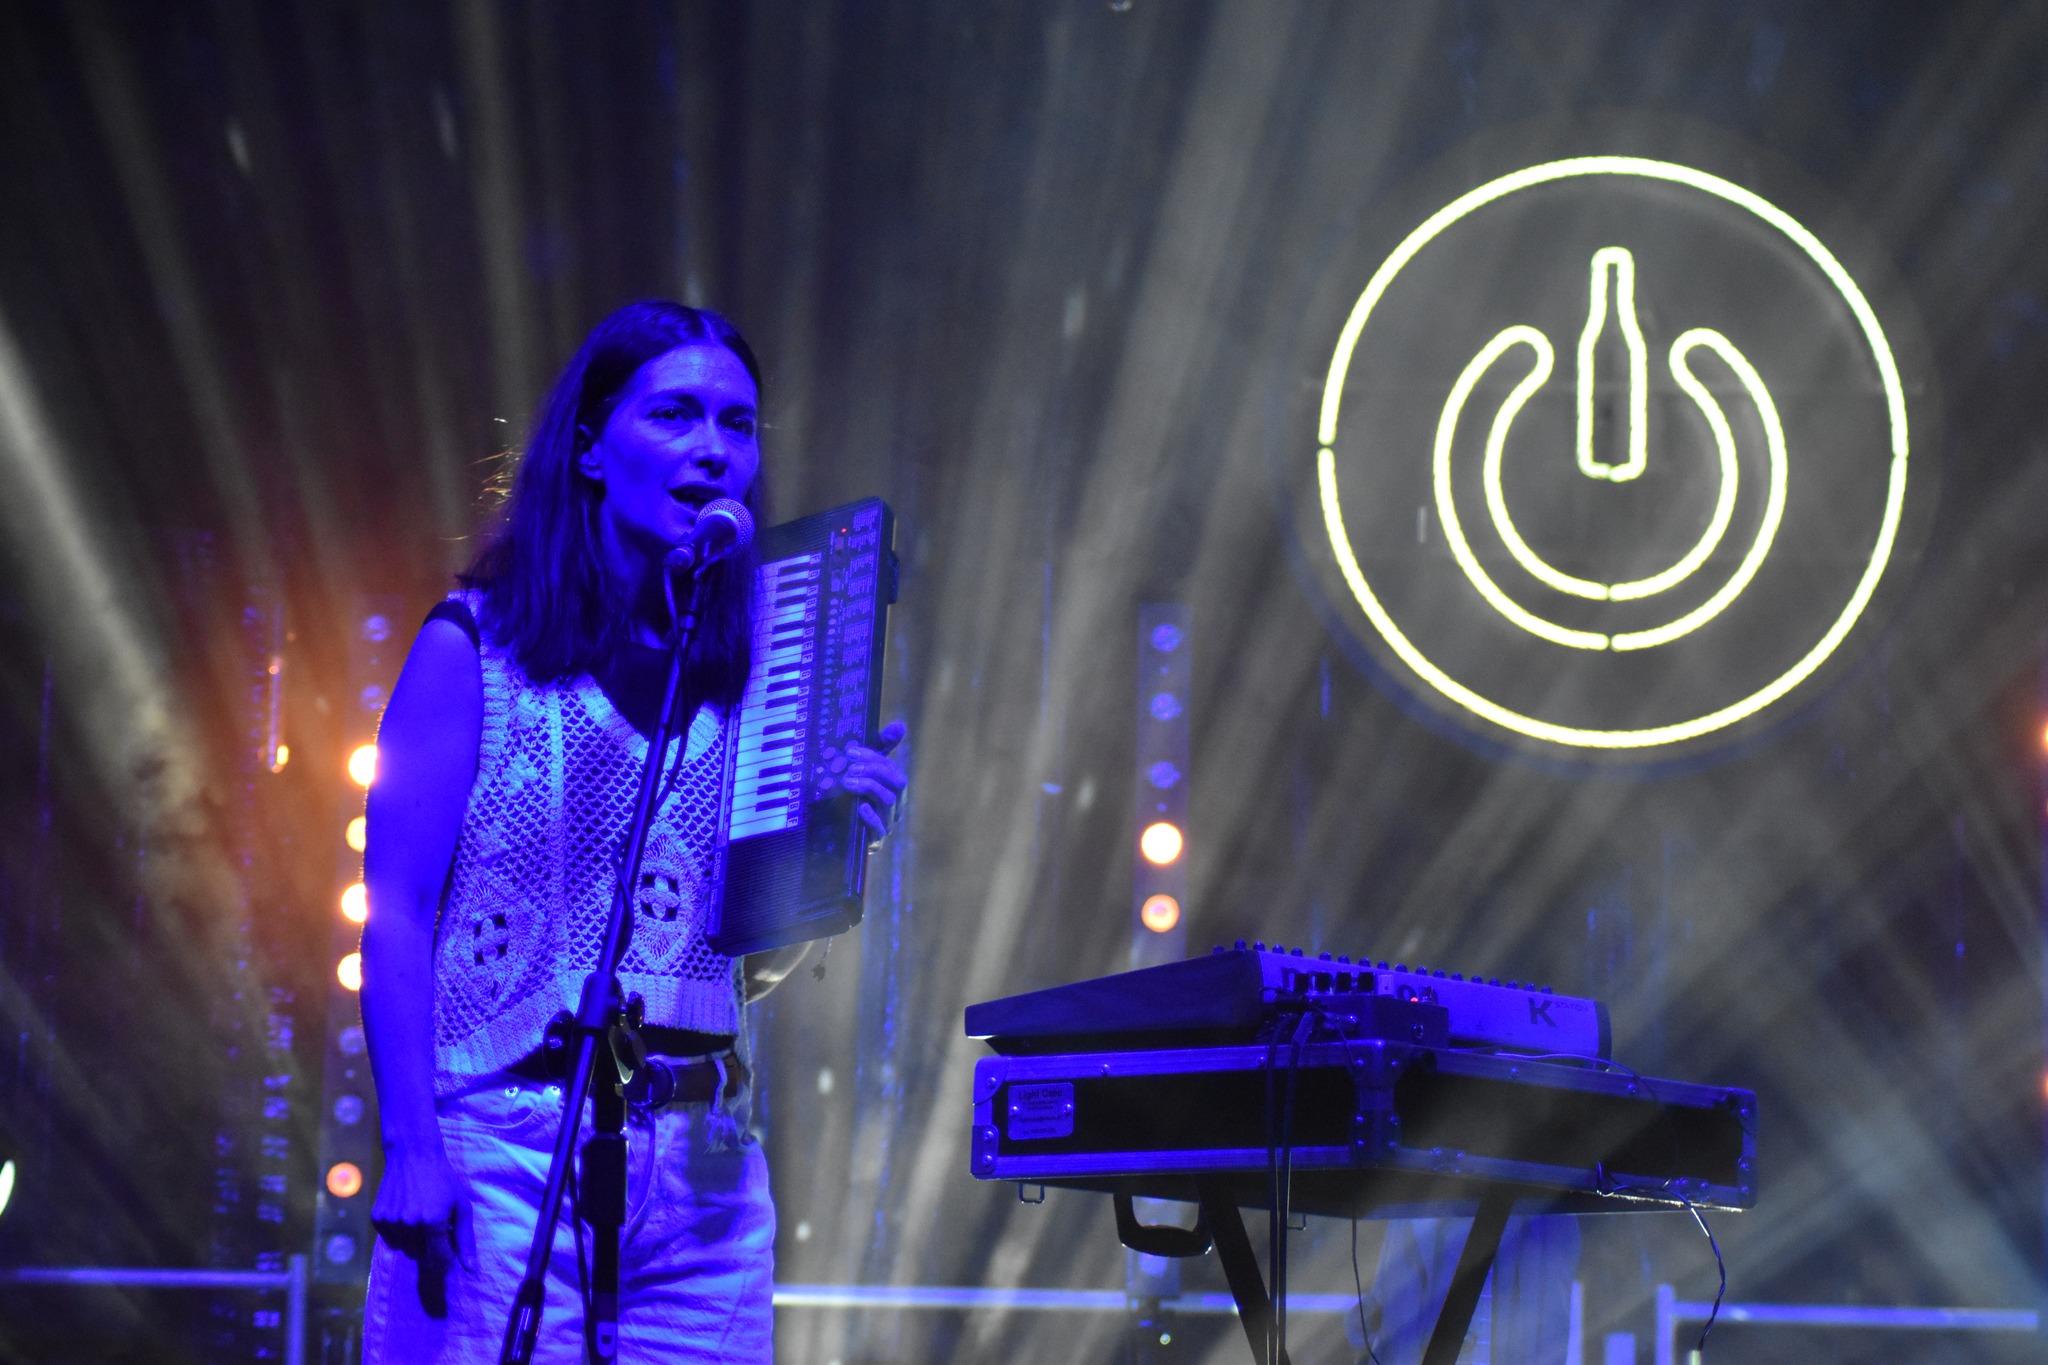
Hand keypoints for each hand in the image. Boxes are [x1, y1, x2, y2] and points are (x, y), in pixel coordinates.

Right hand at [371, 1142, 476, 1283]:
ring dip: (415, 1242)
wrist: (413, 1155)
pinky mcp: (377, 1218)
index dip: (447, 1256)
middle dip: (431, 1247)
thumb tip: (471, 1270)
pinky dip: (400, 1235)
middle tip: (436, 1226)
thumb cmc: (444, 1180)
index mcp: (433, 1222)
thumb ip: (466, 1240)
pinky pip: (391, 1241)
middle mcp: (409, 1224)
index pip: (439, 1260)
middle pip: (421, 1257)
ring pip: (405, 1250)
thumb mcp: (462, 1206)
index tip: (449, 1246)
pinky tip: (406, 1215)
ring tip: (421, 1218)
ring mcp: (391, 1222)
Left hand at [841, 720, 907, 840]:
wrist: (838, 838)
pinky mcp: (875, 841)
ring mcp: (887, 823)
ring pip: (888, 800)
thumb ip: (881, 749)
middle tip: (851, 766)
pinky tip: (859, 807)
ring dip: (868, 787)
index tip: (852, 751)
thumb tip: (901, 725)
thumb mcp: (865, 773)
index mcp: (894, 788)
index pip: (891, 768)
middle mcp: (895, 805)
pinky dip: (871, 816)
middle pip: (898, 783)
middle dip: (875, 770)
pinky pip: (879, 829)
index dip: (874, 757)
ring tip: (847, 780)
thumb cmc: (855, 800)